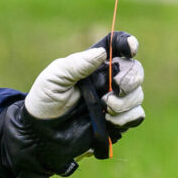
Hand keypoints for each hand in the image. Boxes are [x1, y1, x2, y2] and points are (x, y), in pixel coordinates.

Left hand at [0, 32, 146, 177]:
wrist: (41, 133)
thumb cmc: (44, 101)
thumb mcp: (53, 78)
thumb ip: (76, 64)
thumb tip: (102, 53)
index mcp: (91, 65)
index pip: (116, 46)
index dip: (128, 44)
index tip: (131, 50)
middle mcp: (105, 80)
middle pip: (134, 70)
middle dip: (131, 78)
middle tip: (117, 87)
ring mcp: (112, 100)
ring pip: (137, 94)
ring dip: (127, 100)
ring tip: (107, 107)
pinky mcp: (115, 120)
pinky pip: (136, 115)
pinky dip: (128, 116)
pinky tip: (110, 119)